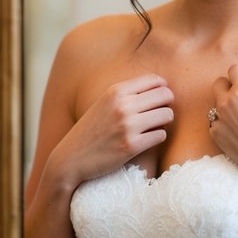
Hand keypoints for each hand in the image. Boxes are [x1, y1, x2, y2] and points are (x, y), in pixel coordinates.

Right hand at [54, 73, 173, 186]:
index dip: (162, 89)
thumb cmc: (92, 130)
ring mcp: (127, 126)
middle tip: (158, 115)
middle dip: (166, 105)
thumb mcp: (105, 103)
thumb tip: (163, 87)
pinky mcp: (131, 146)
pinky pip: (161, 136)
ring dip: (164, 122)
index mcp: (116, 91)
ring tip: (153, 127)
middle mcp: (123, 106)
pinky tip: (146, 140)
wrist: (71, 157)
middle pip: (165, 96)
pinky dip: (157, 138)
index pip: (155, 80)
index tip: (158, 100)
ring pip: (167, 115)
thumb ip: (128, 94)